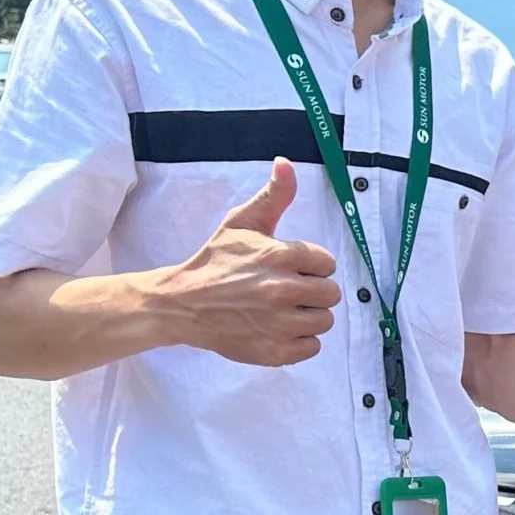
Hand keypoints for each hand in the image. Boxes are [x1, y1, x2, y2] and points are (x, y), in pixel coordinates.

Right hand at [156, 158, 339, 366]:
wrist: (183, 304)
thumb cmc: (216, 261)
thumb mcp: (242, 222)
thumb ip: (273, 196)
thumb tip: (286, 163)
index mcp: (280, 256)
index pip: (327, 263)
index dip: (311, 265)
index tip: (290, 267)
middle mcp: (283, 290)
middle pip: (331, 293)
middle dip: (313, 290)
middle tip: (288, 290)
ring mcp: (280, 324)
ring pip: (324, 321)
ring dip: (308, 316)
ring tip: (284, 310)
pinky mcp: (275, 351)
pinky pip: (312, 348)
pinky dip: (300, 341)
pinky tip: (280, 329)